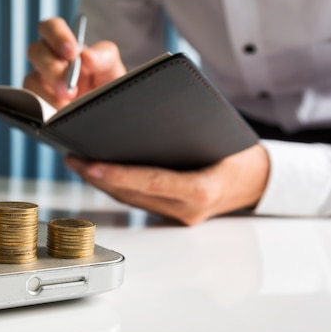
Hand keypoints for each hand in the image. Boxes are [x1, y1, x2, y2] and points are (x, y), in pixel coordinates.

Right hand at [24, 17, 125, 108]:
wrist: (109, 117)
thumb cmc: (108, 89)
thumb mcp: (113, 71)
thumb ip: (104, 57)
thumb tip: (85, 55)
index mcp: (65, 47)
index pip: (50, 27)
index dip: (57, 35)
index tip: (72, 52)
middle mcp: (48, 62)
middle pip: (35, 51)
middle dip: (52, 68)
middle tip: (68, 87)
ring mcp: (40, 85)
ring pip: (30, 80)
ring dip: (48, 93)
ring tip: (67, 107)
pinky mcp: (37, 107)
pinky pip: (31, 106)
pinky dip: (44, 110)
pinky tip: (58, 115)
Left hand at [65, 144, 269, 225]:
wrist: (257, 183)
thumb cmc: (239, 155)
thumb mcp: (223, 136)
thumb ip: (185, 129)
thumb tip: (139, 115)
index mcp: (202, 192)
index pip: (151, 182)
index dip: (118, 174)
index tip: (91, 163)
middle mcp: (186, 210)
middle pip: (132, 194)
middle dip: (99, 177)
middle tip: (73, 157)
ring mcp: (177, 216)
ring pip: (130, 200)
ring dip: (101, 182)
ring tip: (78, 161)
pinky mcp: (169, 215)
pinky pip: (137, 200)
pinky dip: (116, 186)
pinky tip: (98, 170)